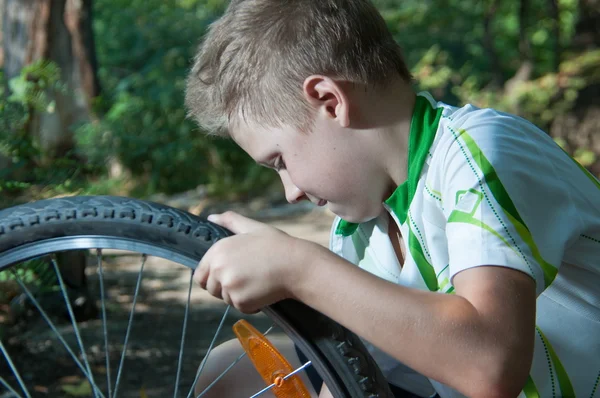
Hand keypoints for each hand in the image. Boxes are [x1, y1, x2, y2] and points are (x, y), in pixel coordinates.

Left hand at [194, 211, 319, 312]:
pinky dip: (250, 304)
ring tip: (257, 282)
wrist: (296, 265)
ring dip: (238, 295)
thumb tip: (211, 217)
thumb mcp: (253, 228)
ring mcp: (229, 286)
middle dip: (225, 287)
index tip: (229, 275)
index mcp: (218, 250)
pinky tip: (262, 291)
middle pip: (210, 288)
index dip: (213, 276)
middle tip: (246, 279)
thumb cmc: (277, 245)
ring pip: (225, 299)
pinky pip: (239, 307)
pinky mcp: (240, 301)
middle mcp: (219, 268)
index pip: (200, 273)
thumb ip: (230, 221)